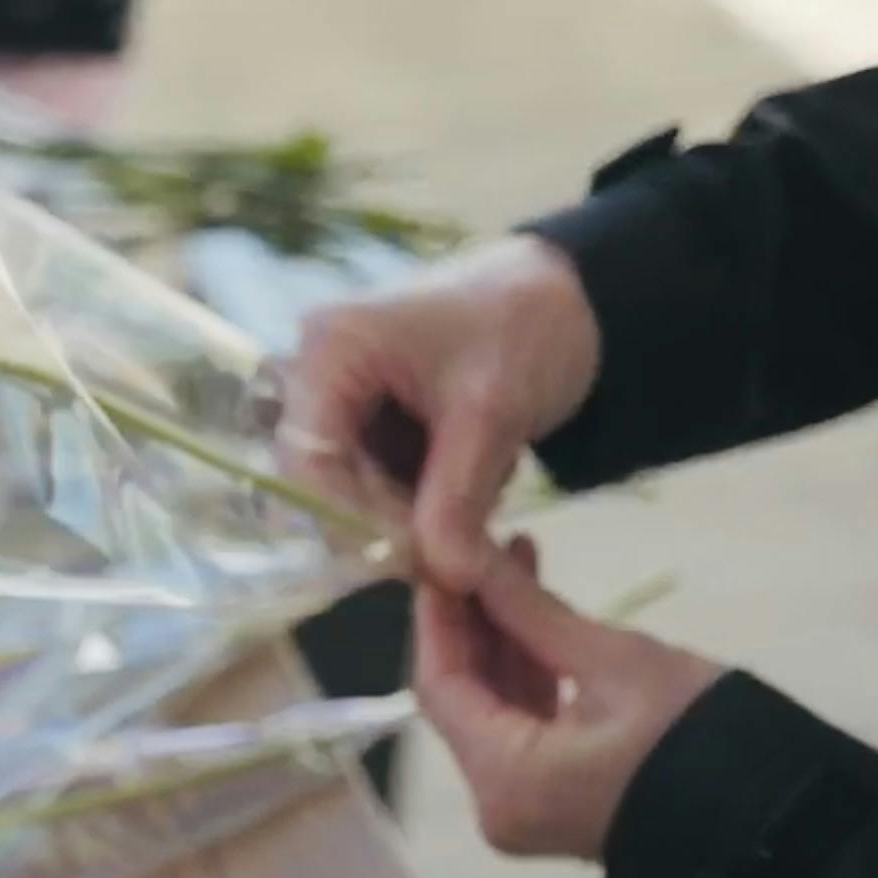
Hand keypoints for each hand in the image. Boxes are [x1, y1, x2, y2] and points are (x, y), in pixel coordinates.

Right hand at [272, 236, 601, 590]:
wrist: (570, 297)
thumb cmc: (525, 328)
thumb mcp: (492, 415)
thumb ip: (458, 502)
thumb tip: (448, 580)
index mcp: (331, 351)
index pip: (307, 460)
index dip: (353, 519)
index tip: (417, 559)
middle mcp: (317, 374)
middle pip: (322, 481)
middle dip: (389, 523)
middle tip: (456, 552)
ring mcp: (343, 399)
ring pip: (354, 491)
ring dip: (414, 514)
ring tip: (484, 494)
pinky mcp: (371, 421)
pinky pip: (379, 483)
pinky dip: (427, 499)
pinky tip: (479, 478)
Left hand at [412, 536, 723, 858]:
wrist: (779, 821)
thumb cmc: (700, 738)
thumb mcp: (614, 661)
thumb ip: (530, 610)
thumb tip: (470, 555)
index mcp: (504, 779)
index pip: (439, 684)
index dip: (436, 614)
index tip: (440, 551)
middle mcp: (499, 804)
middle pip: (461, 698)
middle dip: (472, 620)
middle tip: (484, 546)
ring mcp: (527, 810)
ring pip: (492, 710)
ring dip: (502, 641)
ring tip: (516, 561)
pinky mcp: (557, 803)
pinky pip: (523, 732)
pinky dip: (528, 677)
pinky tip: (538, 616)